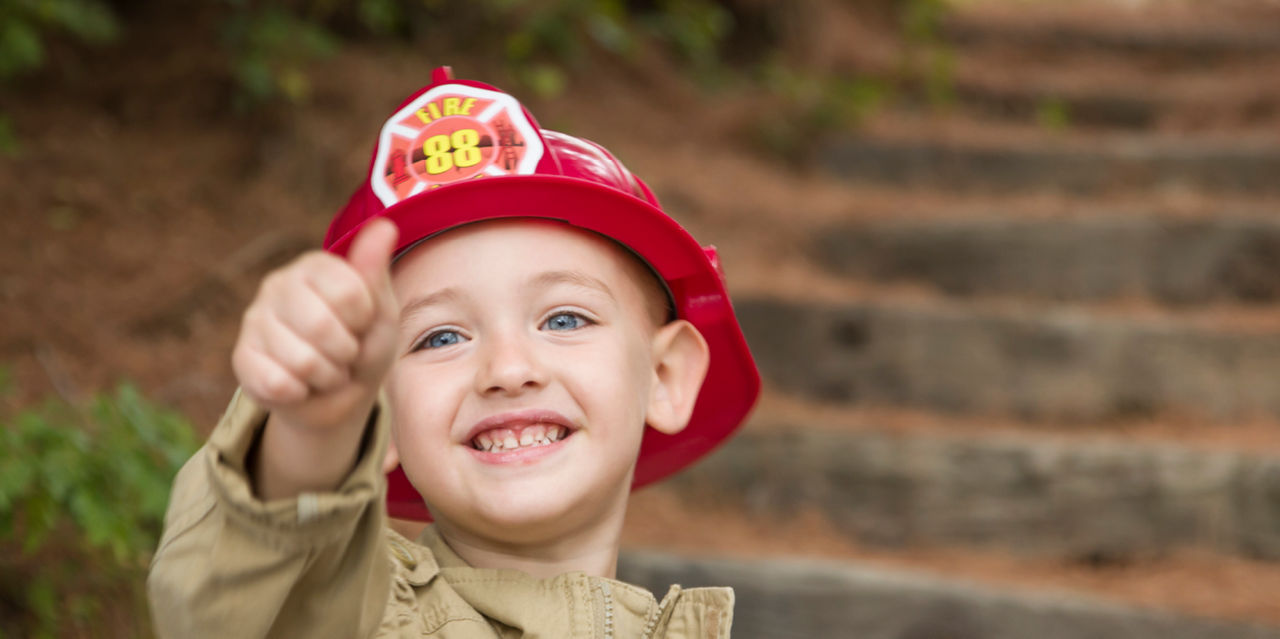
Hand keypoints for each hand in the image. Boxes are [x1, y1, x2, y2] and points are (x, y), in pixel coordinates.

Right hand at [231, 219, 399, 497]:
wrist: (339, 397)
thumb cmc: (363, 346)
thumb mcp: (381, 311)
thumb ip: (375, 271)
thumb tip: (384, 225)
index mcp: (315, 266)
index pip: (349, 292)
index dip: (363, 320)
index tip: (361, 323)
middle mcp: (279, 284)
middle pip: (321, 326)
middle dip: (346, 353)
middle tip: (345, 353)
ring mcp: (255, 319)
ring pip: (302, 361)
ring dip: (327, 377)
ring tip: (326, 369)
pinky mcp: (242, 358)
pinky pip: (277, 383)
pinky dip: (300, 393)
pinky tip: (301, 385)